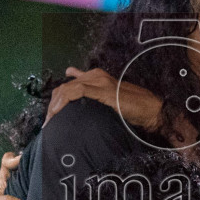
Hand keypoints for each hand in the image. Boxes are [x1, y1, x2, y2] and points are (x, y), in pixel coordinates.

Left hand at [47, 67, 165, 134]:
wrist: (151, 109)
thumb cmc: (133, 108)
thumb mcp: (108, 102)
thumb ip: (94, 100)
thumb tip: (78, 110)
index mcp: (96, 77)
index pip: (68, 86)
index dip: (56, 102)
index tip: (51, 119)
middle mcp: (95, 75)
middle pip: (64, 87)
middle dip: (53, 105)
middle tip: (48, 123)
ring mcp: (99, 81)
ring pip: (67, 88)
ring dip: (55, 106)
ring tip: (50, 121)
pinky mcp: (102, 89)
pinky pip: (77, 90)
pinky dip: (64, 101)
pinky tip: (58, 113)